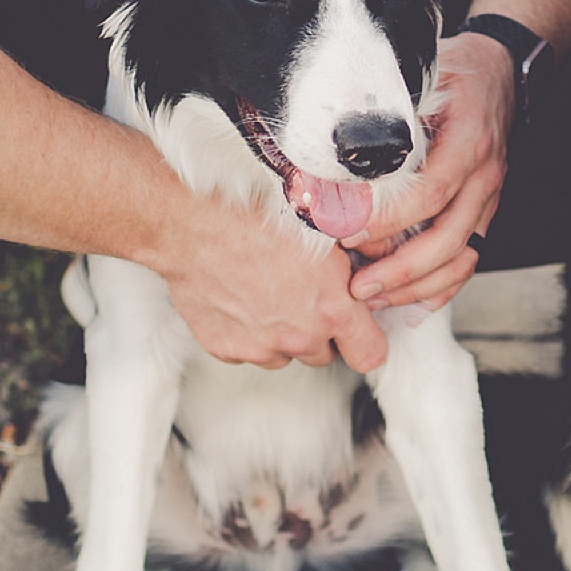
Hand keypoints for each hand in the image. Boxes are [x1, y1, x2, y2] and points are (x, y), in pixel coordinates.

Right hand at [154, 194, 389, 372]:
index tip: (358, 327)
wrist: (195, 222)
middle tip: (306, 295)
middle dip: (321, 330)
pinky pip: (249, 350)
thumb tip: (375, 263)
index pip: (370, 355)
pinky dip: (249, 332)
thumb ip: (355, 259)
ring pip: (285, 354)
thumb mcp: (326, 227)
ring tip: (270, 291)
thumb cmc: (258, 215)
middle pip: (325, 353)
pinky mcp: (226, 348)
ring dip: (284, 333)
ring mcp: (260, 347)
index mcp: (332, 309)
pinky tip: (243, 297)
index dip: (366, 339)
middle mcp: (299, 336)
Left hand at [344, 30, 512, 311]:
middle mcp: (484, 173)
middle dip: (401, 270)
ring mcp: (489, 196)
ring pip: (462, 257)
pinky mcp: (484, 210)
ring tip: (373, 295)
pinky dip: (441, 286)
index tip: (350, 235)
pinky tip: (409, 300)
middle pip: (450, 238)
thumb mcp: (422, 77)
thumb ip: (389, 112)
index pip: (432, 193)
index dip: (390, 221)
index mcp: (468, 139)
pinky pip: (469, 257)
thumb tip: (333, 147)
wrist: (499, 70)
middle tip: (357, 285)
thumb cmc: (456, 72)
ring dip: (417, 285)